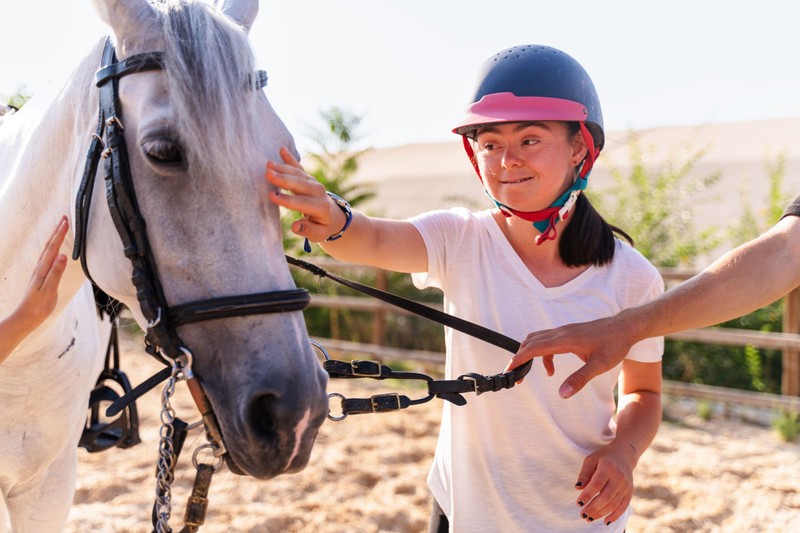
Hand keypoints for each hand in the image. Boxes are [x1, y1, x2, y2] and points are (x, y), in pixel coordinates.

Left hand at [15, 216, 68, 329]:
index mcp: (43, 269)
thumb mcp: (49, 290)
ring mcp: (40, 271)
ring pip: (48, 250)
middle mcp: (40, 267)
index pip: (53, 248)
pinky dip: (53, 248)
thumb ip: (55, 272)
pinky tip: (55, 249)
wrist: (27, 316)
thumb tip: (62, 255)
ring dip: (54, 238)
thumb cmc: (39, 306)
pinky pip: (48, 257)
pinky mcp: (42, 276)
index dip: (60, 234)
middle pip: (50, 245)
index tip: (66, 221)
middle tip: (64, 218)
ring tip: (61, 229)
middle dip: (57, 231)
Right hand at [266, 147, 346, 243]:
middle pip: (300, 184)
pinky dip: (290, 159)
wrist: (334, 216)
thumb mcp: (319, 234)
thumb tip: (294, 226)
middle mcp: (318, 192)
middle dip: (284, 179)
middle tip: (268, 174)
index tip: (272, 196)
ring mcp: (313, 183)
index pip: (302, 203)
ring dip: (283, 168)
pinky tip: (281, 150)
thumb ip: (308, 230)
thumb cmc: (323, 227)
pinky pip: (299, 167)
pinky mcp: (308, 178)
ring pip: (298, 174)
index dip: (287, 200)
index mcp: (321, 207)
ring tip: (268, 165)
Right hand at [503, 316, 633, 397]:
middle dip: (519, 357)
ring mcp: (564, 331)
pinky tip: (551, 369)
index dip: (519, 358)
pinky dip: (542, 354)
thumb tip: (562, 393)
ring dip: (529, 354)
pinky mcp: (568, 332)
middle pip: (530, 342)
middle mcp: (561, 332)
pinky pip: (546, 340)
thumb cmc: (614, 344)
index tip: (509, 370)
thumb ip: (580, 379)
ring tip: (529, 372)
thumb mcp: (599, 365)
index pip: (534, 347)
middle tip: (515, 375)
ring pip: (537, 339)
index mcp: (565, 339)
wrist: (625, 327)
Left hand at [574, 442, 635, 525]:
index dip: (587, 495)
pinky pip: (623, 507)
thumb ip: (584, 473)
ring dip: (601, 513)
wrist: (624, 455)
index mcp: (608, 467)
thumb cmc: (603, 458)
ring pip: (614, 504)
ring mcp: (626, 486)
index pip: (596, 484)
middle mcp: (619, 477)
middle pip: (606, 497)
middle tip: (582, 514)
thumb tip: (578, 488)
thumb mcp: (591, 459)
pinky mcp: (630, 492)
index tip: (578, 503)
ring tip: (589, 518)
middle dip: (593, 508)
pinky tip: (605, 522)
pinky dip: (615, 516)